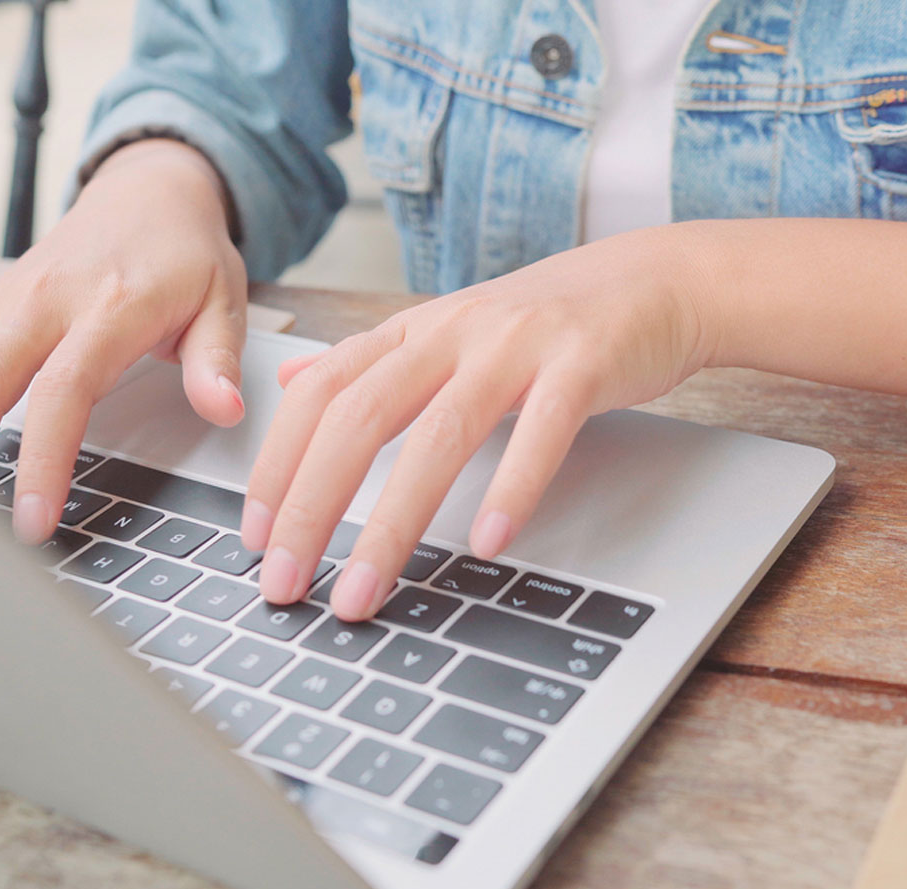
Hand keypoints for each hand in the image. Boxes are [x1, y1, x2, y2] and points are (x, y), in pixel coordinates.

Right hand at [0, 139, 248, 543]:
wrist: (148, 191)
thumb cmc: (186, 254)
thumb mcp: (224, 300)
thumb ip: (219, 360)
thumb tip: (226, 410)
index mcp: (107, 308)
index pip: (63, 391)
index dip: (42, 460)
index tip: (32, 522)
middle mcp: (42, 302)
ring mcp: (2, 300)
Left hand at [240, 227, 716, 619]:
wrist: (653, 280)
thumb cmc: (546, 321)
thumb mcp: (445, 328)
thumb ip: (370, 359)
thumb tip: (293, 379)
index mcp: (413, 330)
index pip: (320, 393)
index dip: (277, 463)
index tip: (254, 536)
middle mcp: (453, 332)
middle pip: (360, 418)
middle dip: (311, 506)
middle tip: (286, 582)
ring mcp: (517, 345)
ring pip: (439, 436)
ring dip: (392, 524)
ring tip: (365, 591)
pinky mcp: (582, 363)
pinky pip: (541, 432)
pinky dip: (511, 490)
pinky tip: (486, 544)